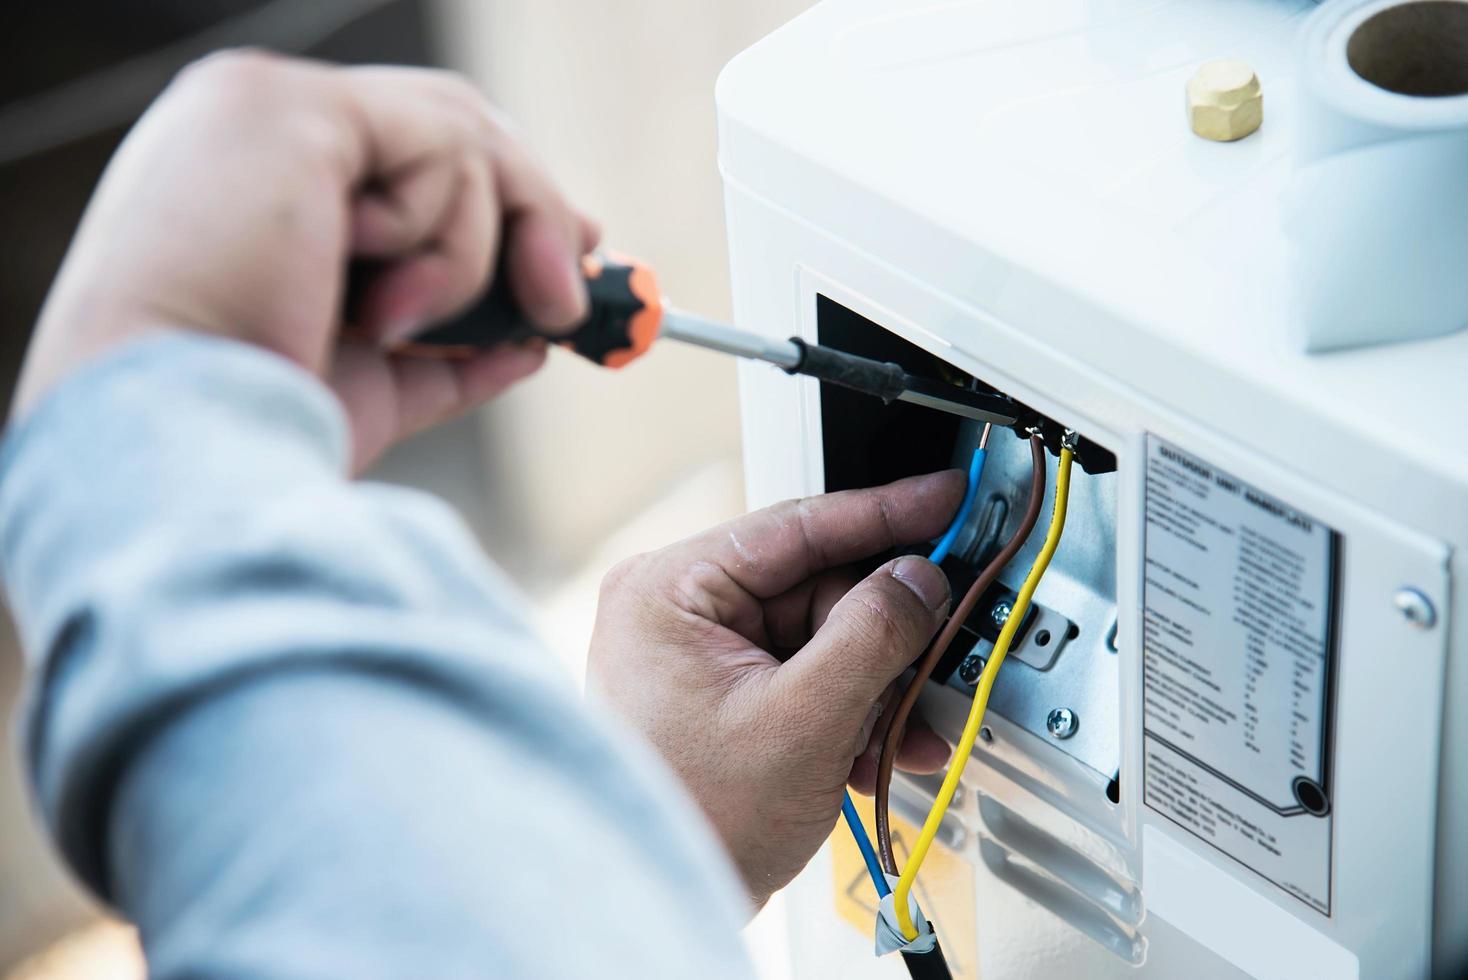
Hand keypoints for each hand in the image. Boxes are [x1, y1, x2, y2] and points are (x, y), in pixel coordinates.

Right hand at [12, 50, 596, 470]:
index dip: (500, 197)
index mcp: (263, 181)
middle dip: (532, 211)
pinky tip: (378, 300)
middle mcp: (257, 126)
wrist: (189, 449)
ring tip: (404, 326)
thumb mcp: (377, 380)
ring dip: (475, 255)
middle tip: (565, 305)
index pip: (410, 150)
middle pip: (449, 123)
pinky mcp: (288, 112)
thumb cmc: (260, 426)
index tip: (568, 257)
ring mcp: (267, 109)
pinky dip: (445, 239)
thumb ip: (451, 344)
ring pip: (458, 138)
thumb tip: (531, 339)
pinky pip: (440, 146)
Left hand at [587, 471, 961, 906]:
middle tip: (942, 652)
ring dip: (877, 688)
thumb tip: (918, 579)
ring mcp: (701, 655)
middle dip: (886, 638)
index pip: (796, 524)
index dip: (884, 511)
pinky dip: (852, 714)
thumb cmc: (693, 821)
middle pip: (820, 589)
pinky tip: (877, 753)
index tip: (945, 498)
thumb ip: (871, 636)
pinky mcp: (726, 696)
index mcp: (669, 590)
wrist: (664, 905)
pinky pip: (809, 679)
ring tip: (906, 732)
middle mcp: (678, 610)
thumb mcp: (801, 721)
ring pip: (825, 640)